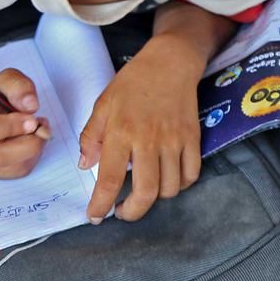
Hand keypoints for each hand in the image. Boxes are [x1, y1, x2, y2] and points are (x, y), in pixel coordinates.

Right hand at [0, 68, 49, 178]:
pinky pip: (20, 171)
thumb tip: (31, 106)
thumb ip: (18, 86)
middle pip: (1, 156)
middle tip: (40, 124)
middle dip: (30, 141)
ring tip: (35, 129)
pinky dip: (33, 156)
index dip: (14, 127)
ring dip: (35, 147)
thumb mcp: (5, 80)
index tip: (33, 118)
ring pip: (15, 166)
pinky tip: (29, 139)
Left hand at [79, 37, 202, 222]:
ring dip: (155, 198)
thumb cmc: (133, 83)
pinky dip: (179, 185)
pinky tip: (167, 180)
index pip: (111, 180)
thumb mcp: (103, 105)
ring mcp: (175, 140)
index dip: (101, 205)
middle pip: (146, 193)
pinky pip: (191, 174)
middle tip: (122, 211)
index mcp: (122, 132)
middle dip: (132, 212)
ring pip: (170, 188)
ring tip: (144, 191)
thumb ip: (91, 137)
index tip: (95, 216)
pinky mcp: (193, 138)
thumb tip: (86, 166)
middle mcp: (149, 140)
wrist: (170, 63)